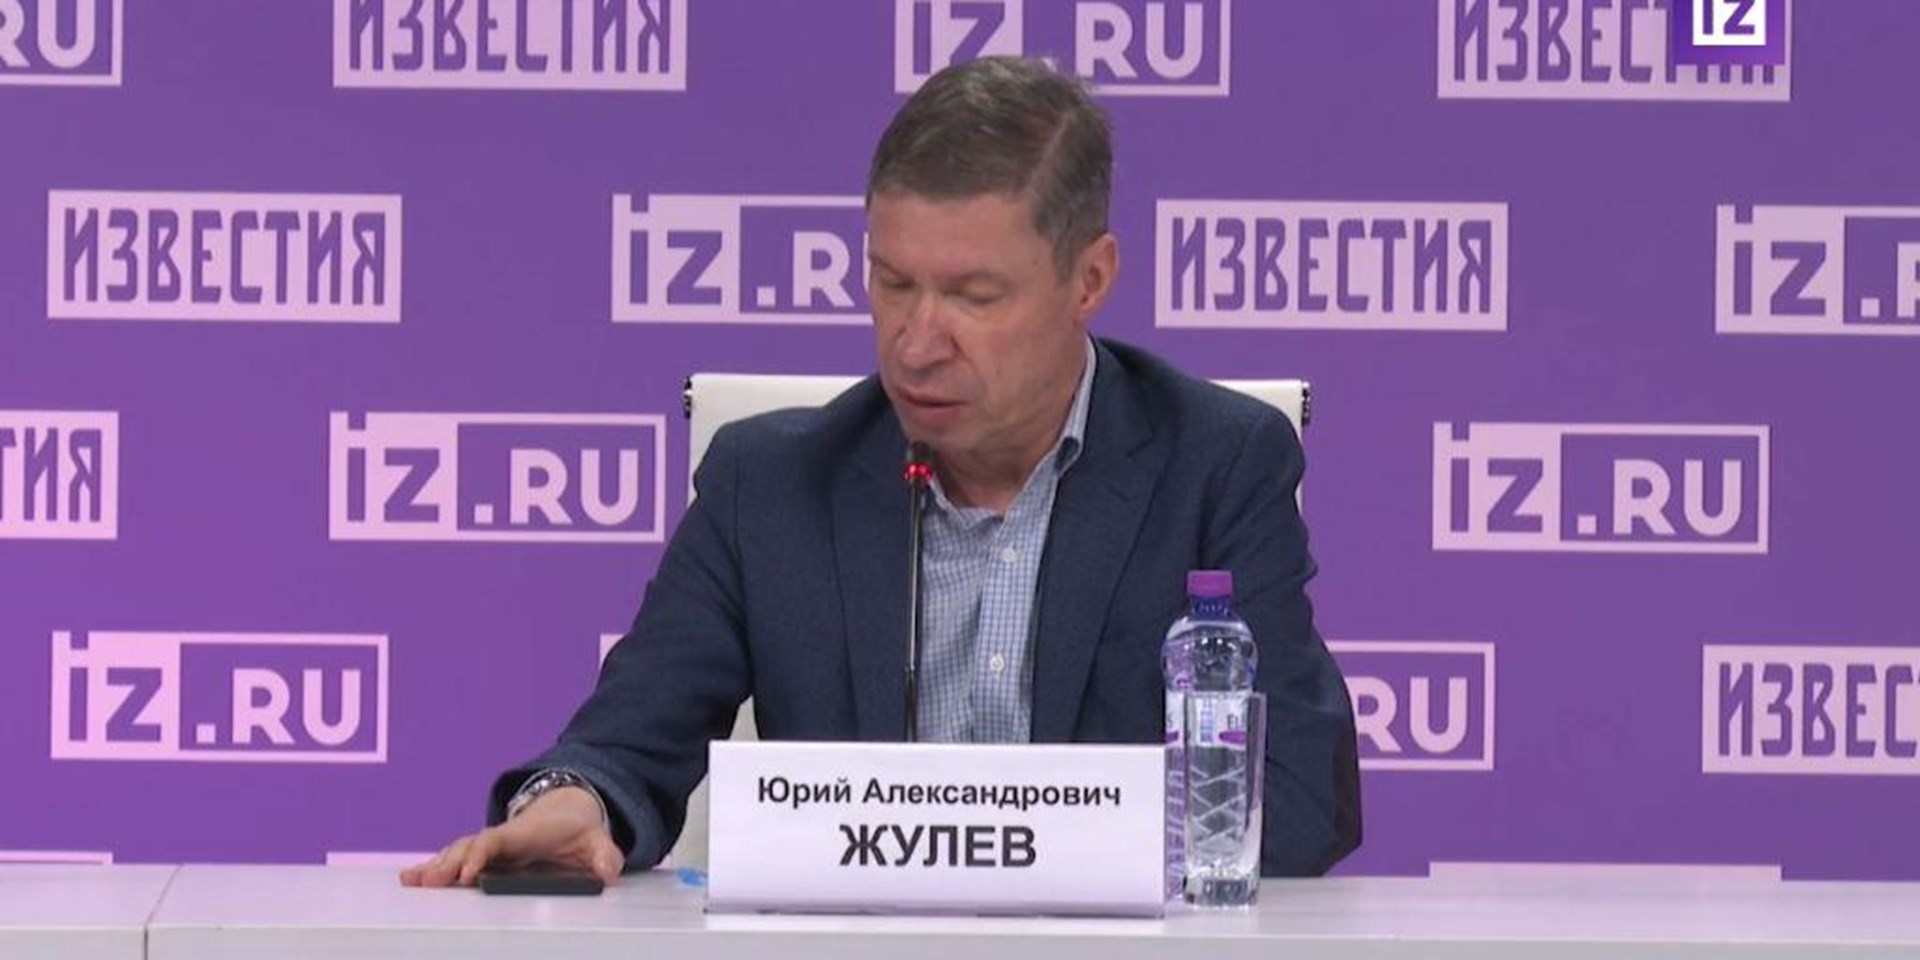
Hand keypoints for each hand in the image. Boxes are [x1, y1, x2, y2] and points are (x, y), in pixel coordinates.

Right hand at [399, 786, 623, 887]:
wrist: (568, 810)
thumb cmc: (578, 828)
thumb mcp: (597, 839)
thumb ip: (605, 854)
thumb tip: (608, 871)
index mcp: (524, 832)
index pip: (497, 840)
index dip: (481, 854)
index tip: (468, 874)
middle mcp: (502, 837)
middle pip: (469, 847)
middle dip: (449, 864)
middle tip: (429, 882)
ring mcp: (490, 846)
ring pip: (457, 852)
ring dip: (435, 866)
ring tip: (412, 880)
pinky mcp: (485, 856)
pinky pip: (456, 860)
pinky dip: (435, 867)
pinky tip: (413, 878)